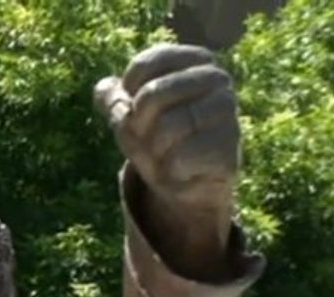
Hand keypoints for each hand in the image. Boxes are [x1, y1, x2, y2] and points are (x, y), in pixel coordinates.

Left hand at [95, 44, 239, 277]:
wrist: (188, 195)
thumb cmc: (159, 150)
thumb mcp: (129, 126)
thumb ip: (115, 105)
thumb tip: (104, 90)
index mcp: (191, 64)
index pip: (143, 69)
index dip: (125, 96)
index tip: (131, 113)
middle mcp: (217, 83)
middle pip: (151, 98)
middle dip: (135, 129)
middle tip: (148, 145)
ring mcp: (228, 117)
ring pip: (163, 129)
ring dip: (151, 154)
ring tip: (166, 161)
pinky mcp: (229, 154)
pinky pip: (177, 160)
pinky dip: (167, 174)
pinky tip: (180, 176)